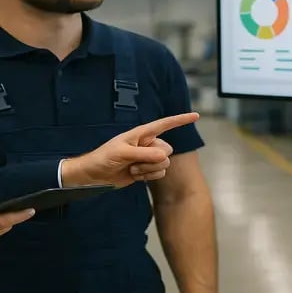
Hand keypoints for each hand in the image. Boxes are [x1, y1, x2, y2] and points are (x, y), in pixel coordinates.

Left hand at [61, 112, 199, 187]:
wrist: (95, 175)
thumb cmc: (104, 157)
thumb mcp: (122, 153)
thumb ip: (144, 153)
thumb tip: (164, 155)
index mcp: (142, 133)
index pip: (165, 124)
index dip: (181, 120)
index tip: (196, 115)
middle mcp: (147, 144)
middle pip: (167, 150)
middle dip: (153, 159)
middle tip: (134, 162)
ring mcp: (147, 157)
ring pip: (163, 164)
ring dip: (148, 170)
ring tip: (131, 169)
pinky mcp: (146, 170)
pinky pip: (159, 173)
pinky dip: (147, 177)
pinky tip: (134, 175)